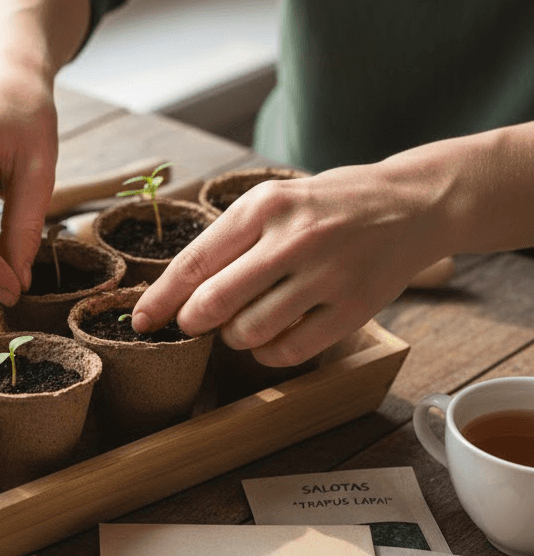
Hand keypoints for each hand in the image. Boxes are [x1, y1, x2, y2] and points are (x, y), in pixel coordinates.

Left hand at [130, 163, 447, 364]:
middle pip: (214, 302)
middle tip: (192, 326)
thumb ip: (230, 238)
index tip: (140, 320)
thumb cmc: (329, 205)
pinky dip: (268, 354)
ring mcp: (328, 273)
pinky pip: (291, 349)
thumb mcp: (276, 201)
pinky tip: (269, 341)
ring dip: (233, 339)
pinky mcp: (355, 307)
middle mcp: (294, 237)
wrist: (415, 203)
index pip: (195, 262)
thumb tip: (175, 290)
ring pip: (250, 331)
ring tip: (240, 326)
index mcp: (265, 205)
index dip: (160, 299)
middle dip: (191, 322)